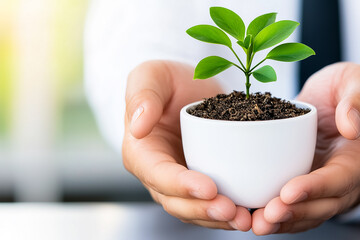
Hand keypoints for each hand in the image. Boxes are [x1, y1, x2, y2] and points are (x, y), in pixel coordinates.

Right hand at [123, 60, 251, 230]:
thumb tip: (138, 127)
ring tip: (246, 219)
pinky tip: (251, 212)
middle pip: (176, 201)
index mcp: (142, 152)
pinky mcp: (202, 179)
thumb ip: (142, 97)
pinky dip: (229, 211)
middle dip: (203, 210)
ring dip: (218, 219)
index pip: (158, 174)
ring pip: (195, 209)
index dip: (181, 185)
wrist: (186, 87)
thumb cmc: (164, 81)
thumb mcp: (150, 76)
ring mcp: (181, 179)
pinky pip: (212, 201)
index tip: (209, 187)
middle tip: (232, 211)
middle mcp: (159, 173)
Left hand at [252, 62, 359, 234]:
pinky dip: (273, 211)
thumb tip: (350, 126)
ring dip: (281, 221)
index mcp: (355, 157)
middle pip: (321, 204)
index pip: (338, 179)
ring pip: (304, 210)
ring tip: (255, 224)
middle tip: (265, 217)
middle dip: (293, 213)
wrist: (326, 97)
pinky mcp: (301, 180)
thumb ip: (354, 99)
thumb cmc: (342, 87)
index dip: (315, 188)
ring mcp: (319, 181)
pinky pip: (290, 203)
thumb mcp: (351, 82)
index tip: (288, 192)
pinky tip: (251, 215)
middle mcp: (339, 176)